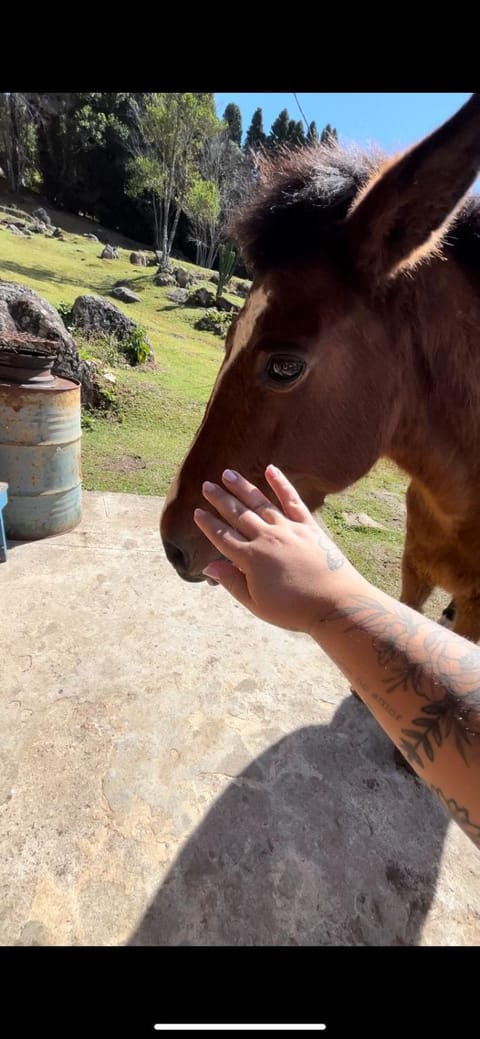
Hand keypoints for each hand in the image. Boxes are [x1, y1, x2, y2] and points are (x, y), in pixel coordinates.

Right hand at [193, 464, 358, 633]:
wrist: (336, 604)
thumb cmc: (294, 611)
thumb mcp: (256, 604)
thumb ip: (231, 583)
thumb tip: (208, 567)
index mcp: (250, 559)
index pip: (222, 536)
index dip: (208, 524)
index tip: (198, 512)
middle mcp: (266, 539)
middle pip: (238, 514)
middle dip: (220, 499)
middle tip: (207, 485)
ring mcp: (288, 530)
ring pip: (260, 503)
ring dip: (242, 487)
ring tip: (228, 474)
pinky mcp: (308, 526)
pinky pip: (292, 500)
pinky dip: (281, 484)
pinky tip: (271, 470)